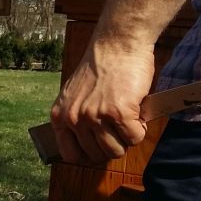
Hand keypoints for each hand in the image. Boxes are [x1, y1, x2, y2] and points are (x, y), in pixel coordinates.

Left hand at [49, 41, 154, 163]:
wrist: (116, 45)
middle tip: (119, 128)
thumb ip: (76, 117)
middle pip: (97, 155)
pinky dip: (140, 130)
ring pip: (116, 150)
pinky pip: (134, 138)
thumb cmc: (100, 68)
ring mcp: (95, 117)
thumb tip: (88, 144)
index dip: (89, 153)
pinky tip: (137, 114)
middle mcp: (74, 119)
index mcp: (60, 116)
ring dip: (126, 139)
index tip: (100, 146)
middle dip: (112, 145)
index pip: (70, 154)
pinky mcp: (118, 113)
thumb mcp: (75, 95)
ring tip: (129, 120)